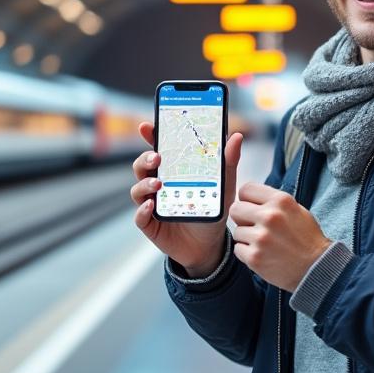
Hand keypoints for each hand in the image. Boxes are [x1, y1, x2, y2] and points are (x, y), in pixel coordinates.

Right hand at [130, 121, 242, 276]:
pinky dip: (142, 211)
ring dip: (144, 184)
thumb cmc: (212, 211)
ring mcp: (151, 204)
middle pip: (142, 167)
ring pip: (138, 189)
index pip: (158, 150)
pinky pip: (140, 216)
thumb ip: (228, 162)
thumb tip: (235, 136)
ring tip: (158, 184)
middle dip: (145, 159)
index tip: (147, 126)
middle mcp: (158, 185)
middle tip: (157, 157)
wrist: (209, 245)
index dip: (151, 137)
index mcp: (172, 171)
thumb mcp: (223, 185)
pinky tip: (151, 207)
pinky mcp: (150, 224)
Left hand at [229, 183, 332, 292]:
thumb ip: (272, 201)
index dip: (246, 200)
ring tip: (265, 244)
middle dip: (243, 218)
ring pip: (237, 231)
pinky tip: (263, 254)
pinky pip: (238, 249)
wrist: (317, 268)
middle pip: (235, 209)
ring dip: (246, 238)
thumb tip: (249, 198)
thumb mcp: (296, 209)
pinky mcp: (255, 257)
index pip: (246, 190)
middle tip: (255, 227)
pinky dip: (247, 253)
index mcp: (281, 201)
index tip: (250, 207)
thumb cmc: (307, 240)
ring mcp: (261, 237)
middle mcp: (270, 216)